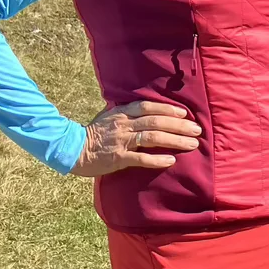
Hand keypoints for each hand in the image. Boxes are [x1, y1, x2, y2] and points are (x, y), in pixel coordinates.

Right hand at [71, 101, 201, 177]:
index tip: (185, 114)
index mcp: (121, 113)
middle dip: (179, 126)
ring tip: (191, 144)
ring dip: (174, 141)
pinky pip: (141, 158)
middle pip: (156, 122)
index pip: (148, 107)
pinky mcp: (118, 158)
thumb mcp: (108, 116)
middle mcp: (123, 125)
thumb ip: (126, 113)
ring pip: (152, 138)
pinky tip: (171, 161)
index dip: (168, 109)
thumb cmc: (93, 133)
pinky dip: (157, 159)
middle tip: (197, 130)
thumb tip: (146, 109)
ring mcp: (121, 141)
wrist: (71, 149)